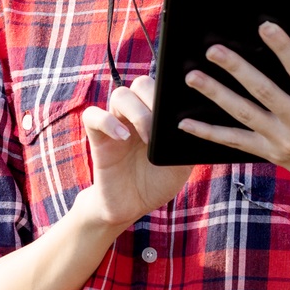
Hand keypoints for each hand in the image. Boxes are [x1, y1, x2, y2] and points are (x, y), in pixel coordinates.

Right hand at [79, 75, 193, 229]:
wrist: (132, 205)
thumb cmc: (158, 182)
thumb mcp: (181, 163)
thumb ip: (186, 141)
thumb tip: (196, 122)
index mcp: (157, 115)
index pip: (162, 86)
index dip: (171, 87)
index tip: (182, 105)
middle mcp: (136, 114)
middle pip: (141, 84)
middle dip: (155, 100)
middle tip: (164, 126)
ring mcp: (116, 123)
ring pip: (120, 95)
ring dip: (137, 113)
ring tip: (148, 138)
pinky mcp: (97, 136)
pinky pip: (92, 115)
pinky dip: (107, 121)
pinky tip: (123, 137)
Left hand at [180, 27, 289, 214]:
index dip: (282, 47)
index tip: (264, 26)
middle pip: (263, 90)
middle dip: (237, 68)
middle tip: (213, 50)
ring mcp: (282, 140)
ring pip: (243, 113)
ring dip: (216, 94)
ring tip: (192, 77)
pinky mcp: (270, 153)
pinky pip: (235, 142)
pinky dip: (209, 133)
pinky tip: (185, 123)